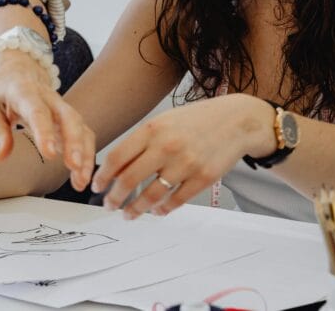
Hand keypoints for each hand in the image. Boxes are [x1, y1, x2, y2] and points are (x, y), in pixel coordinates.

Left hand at [0, 49, 94, 190]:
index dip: (44, 132)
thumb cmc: (0, 89)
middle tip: (74, 167)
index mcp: (23, 91)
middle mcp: (48, 97)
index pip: (37, 111)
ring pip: (80, 125)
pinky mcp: (68, 116)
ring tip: (81, 180)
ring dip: (84, 152)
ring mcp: (61, 106)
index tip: (49, 153)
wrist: (17, 67)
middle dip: (74, 142)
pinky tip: (81, 176)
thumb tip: (0, 157)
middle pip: (68, 116)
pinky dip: (86, 154)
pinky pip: (83, 133)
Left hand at [91, 94, 274, 218]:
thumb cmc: (196, 121)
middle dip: (115, 197)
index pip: (118, 157)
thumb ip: (141, 142)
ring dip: (136, 209)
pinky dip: (162, 209)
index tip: (97, 186)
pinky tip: (156, 211)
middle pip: (130, 179)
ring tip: (129, 214)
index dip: (104, 176)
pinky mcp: (203, 178)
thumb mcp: (164, 122)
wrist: (236, 120)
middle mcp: (167, 146)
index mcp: (152, 129)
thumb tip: (116, 168)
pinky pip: (176, 201)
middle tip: (109, 206)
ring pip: (151, 195)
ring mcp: (186, 163)